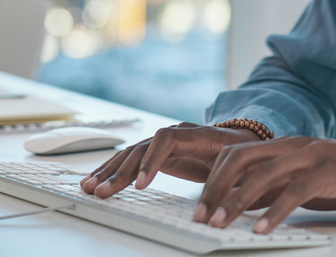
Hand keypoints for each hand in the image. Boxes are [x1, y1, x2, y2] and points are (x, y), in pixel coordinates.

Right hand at [81, 122, 259, 197]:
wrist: (245, 139)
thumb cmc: (246, 154)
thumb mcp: (244, 165)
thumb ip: (233, 180)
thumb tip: (224, 202)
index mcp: (200, 135)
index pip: (167, 140)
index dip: (152, 162)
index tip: (141, 185)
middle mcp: (178, 134)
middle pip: (142, 148)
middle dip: (120, 171)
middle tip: (101, 191)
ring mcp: (166, 142)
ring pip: (132, 153)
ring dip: (109, 171)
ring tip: (89, 187)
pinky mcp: (159, 153)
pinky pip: (132, 159)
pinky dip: (114, 170)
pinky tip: (98, 181)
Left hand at [193, 137, 335, 233]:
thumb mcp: (306, 180)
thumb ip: (277, 188)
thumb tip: (244, 207)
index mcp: (284, 146)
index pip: (236, 154)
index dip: (214, 179)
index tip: (201, 207)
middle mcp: (292, 145)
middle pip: (239, 159)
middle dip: (215, 189)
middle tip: (202, 217)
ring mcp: (310, 155)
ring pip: (261, 174)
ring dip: (236, 201)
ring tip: (221, 224)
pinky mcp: (328, 170)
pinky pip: (294, 190)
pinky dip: (275, 211)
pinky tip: (262, 229)